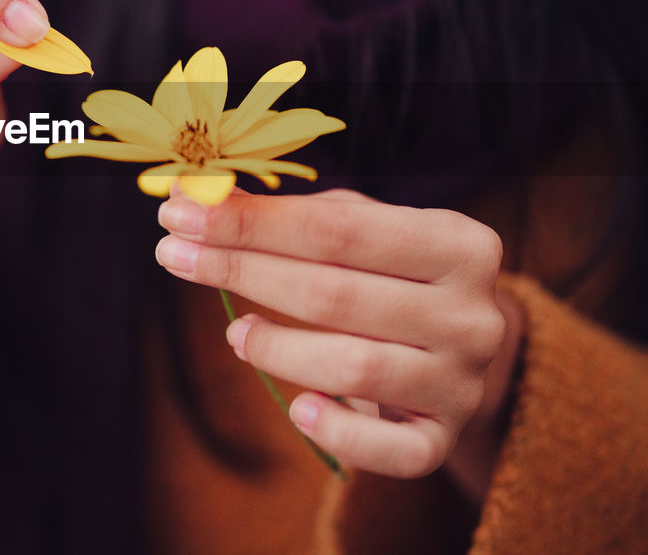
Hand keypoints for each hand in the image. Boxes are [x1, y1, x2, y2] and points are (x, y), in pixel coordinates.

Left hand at [155, 188, 518, 491]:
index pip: (337, 230)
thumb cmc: (394, 274)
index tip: (182, 214)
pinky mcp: (443, 439)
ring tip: (235, 332)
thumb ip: (292, 214)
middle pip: (334, 294)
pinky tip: (297, 408)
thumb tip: (197, 197)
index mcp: (460, 244)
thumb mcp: (363, 230)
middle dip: (241, 271)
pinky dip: (337, 431)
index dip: (252, 223)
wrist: (463, 350)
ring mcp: (462, 382)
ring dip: (276, 349)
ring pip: (353, 367)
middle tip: (174, 256)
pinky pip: (390, 450)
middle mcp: (472, 314)